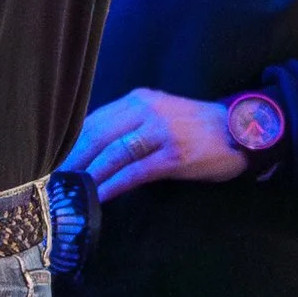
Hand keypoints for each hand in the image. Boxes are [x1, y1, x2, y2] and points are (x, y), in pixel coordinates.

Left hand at [61, 86, 244, 200]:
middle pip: (97, 135)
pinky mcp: (173, 156)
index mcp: (140, 99)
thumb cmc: (198, 128)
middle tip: (57, 183)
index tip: (57, 162)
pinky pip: (134, 172)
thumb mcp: (160, 115)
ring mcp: (160, 132)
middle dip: (74, 161)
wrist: (241, 130)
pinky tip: (99, 197)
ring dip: (89, 176)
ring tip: (73, 193)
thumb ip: (130, 125)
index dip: (73, 143)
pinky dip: (113, 185)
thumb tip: (94, 149)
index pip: (95, 120)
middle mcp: (146, 111)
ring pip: (113, 154)